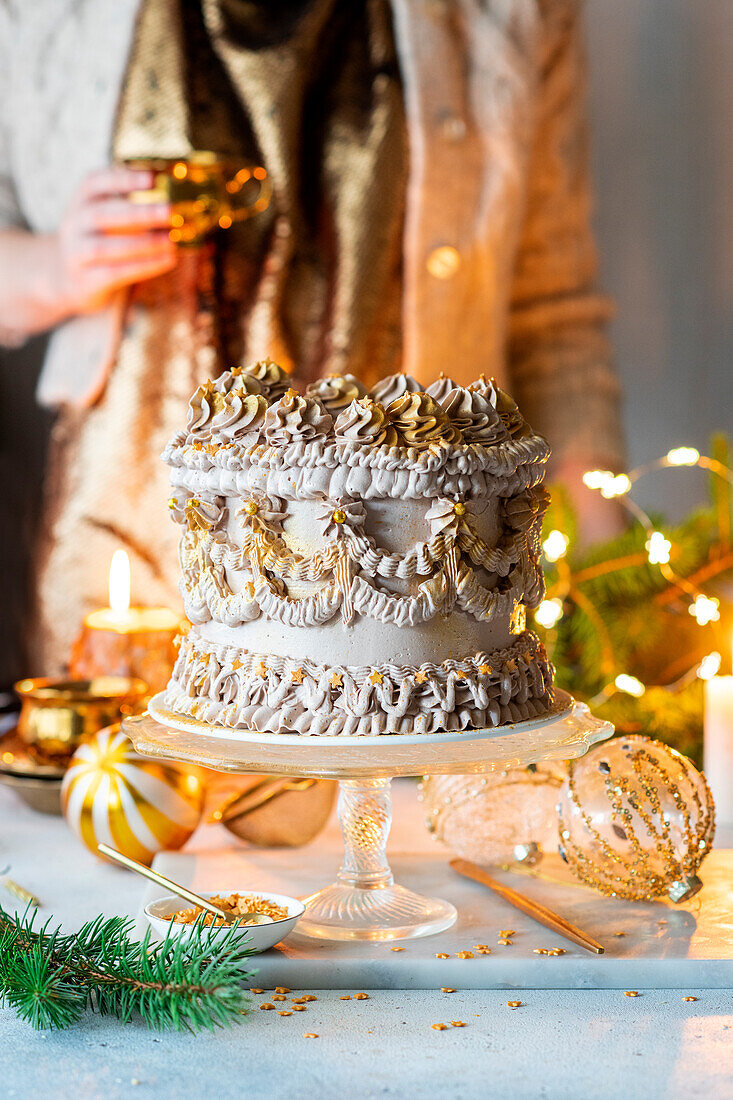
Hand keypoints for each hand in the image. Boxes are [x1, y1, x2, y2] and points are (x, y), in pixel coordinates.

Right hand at [53, 166, 176, 312]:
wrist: (65, 278)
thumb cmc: (100, 239)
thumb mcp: (106, 216)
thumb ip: (131, 204)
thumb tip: (174, 199)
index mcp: (81, 200)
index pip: (95, 182)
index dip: (123, 179)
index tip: (152, 178)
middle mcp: (74, 223)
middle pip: (103, 214)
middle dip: (139, 212)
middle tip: (170, 211)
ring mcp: (76, 252)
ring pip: (106, 247)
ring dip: (143, 243)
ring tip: (172, 241)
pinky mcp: (85, 280)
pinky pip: (115, 272)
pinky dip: (143, 266)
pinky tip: (167, 260)